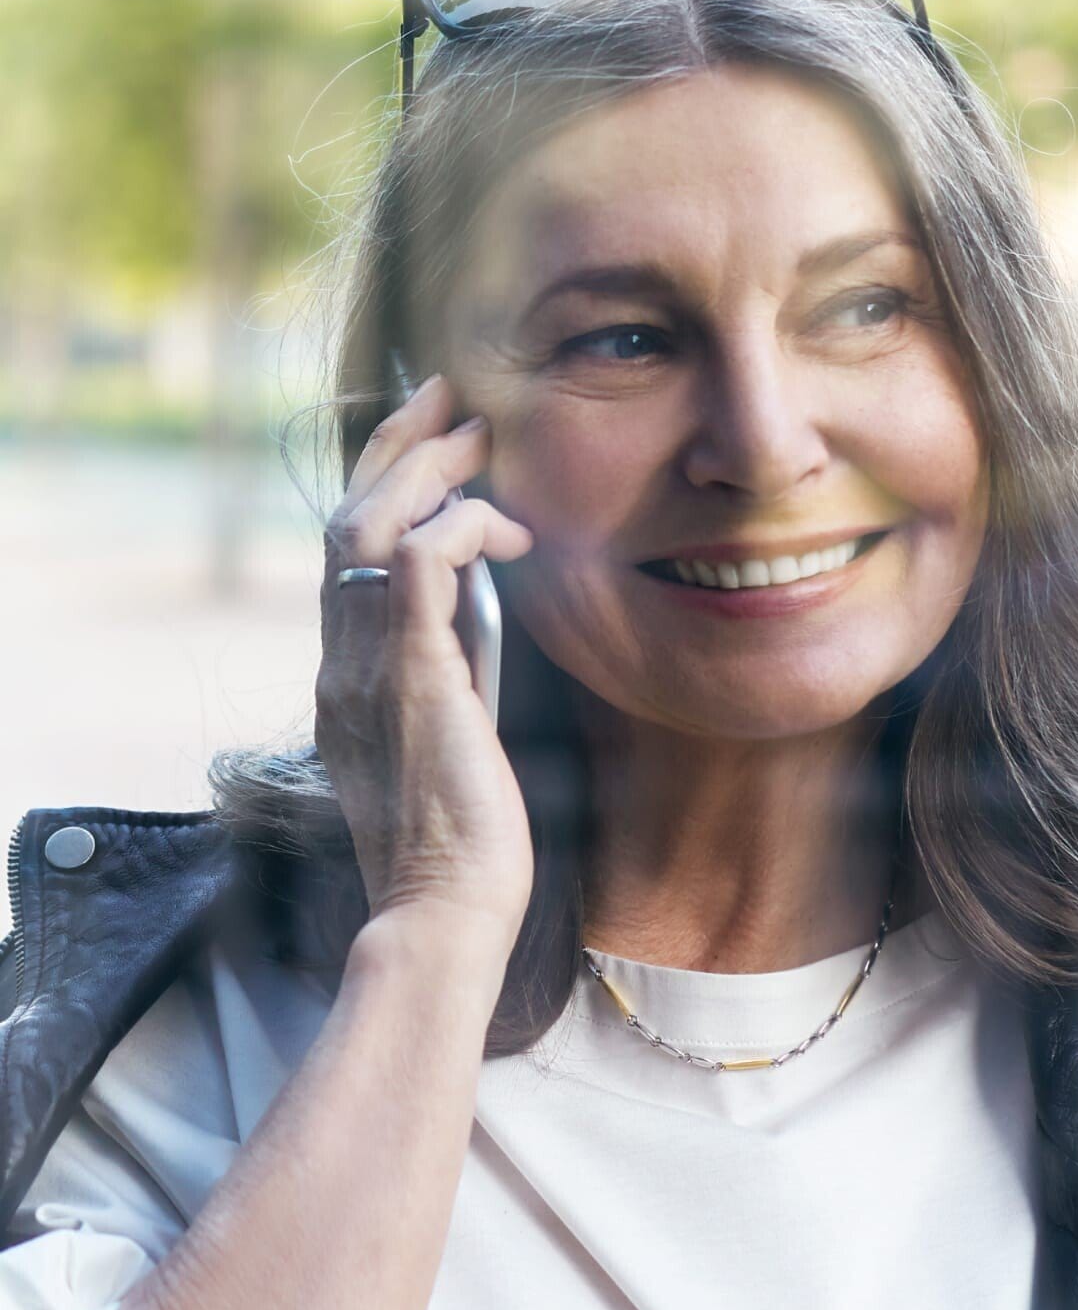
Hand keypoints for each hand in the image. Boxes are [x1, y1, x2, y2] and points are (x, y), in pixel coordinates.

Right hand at [316, 372, 536, 977]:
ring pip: (369, 530)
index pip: (347, 553)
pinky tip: (504, 529)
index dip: (381, 482)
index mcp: (348, 674)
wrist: (445, 908)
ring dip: (426, 470)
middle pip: (348, 520)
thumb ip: (446, 671)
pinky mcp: (411, 679)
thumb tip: (475, 618)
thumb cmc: (460, 837)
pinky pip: (417, 571)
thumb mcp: (446, 733)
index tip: (428, 437)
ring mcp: (366, 669)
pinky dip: (459, 529)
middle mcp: (342, 662)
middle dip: (398, 448)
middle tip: (448, 401)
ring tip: (477, 435)